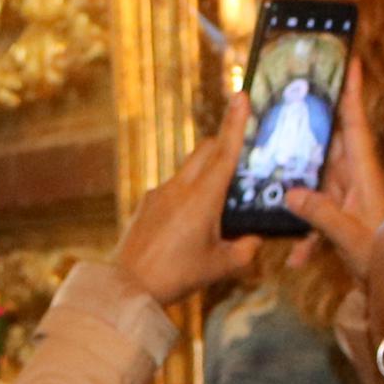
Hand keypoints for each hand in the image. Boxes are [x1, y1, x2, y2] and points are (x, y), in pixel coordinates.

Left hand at [113, 96, 263, 307]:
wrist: (128, 287)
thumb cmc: (177, 276)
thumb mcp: (221, 266)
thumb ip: (246, 250)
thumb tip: (256, 239)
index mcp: (202, 199)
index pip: (224, 153)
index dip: (235, 123)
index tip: (241, 96)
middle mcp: (179, 188)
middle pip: (205, 150)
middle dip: (223, 143)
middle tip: (240, 150)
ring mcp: (159, 193)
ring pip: (189, 169)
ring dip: (206, 173)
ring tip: (219, 202)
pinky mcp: (147, 203)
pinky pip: (174, 188)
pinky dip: (189, 193)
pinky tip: (191, 222)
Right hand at [281, 58, 383, 301]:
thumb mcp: (352, 239)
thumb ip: (321, 215)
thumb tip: (290, 194)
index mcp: (366, 175)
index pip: (356, 125)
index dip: (353, 92)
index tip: (350, 59)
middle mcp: (357, 179)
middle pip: (329, 142)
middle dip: (309, 126)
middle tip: (288, 100)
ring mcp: (349, 196)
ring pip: (317, 178)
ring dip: (298, 186)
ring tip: (274, 177)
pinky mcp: (341, 215)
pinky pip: (317, 212)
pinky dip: (306, 235)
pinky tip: (298, 260)